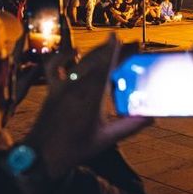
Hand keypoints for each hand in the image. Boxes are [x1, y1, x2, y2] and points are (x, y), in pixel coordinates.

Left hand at [25, 35, 149, 179]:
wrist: (41, 156)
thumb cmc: (75, 149)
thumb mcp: (106, 139)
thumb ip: (129, 127)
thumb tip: (151, 118)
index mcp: (90, 100)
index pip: (103, 68)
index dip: (111, 51)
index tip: (118, 37)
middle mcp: (74, 89)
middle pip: (94, 61)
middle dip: (110, 49)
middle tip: (126, 43)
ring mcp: (61, 87)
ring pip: (78, 61)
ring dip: (93, 51)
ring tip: (107, 46)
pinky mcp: (51, 90)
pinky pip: (55, 66)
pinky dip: (64, 56)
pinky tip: (75, 52)